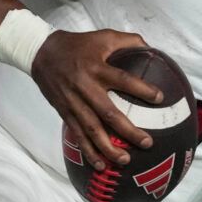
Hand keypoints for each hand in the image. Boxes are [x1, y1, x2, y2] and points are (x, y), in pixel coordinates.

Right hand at [31, 28, 159, 168]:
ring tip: (125, 160)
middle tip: (147, 143)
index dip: (141, 89)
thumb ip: (128, 41)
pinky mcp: (65, 113)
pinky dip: (88, 151)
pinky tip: (100, 165)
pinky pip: (77, 135)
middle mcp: (85, 88)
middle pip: (109, 113)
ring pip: (92, 130)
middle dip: (128, 131)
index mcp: (97, 68)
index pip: (123, 80)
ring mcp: (73, 103)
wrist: (41, 53)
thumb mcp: (102, 36)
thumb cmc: (77, 45)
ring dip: (108, 148)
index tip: (159, 98)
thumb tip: (151, 49)